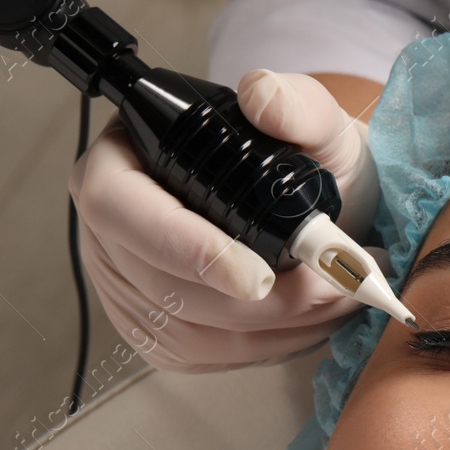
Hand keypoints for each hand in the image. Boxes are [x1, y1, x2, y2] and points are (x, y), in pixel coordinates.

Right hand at [68, 70, 384, 371]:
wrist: (326, 205)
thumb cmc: (307, 159)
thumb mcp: (316, 122)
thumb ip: (297, 104)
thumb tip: (262, 93)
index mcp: (122, 162)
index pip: (121, 210)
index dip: (184, 249)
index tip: (259, 277)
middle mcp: (111, 230)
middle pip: (162, 285)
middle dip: (255, 303)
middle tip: (330, 290)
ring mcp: (129, 287)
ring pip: (188, 331)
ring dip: (273, 329)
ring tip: (338, 303)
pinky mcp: (159, 332)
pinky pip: (203, 356)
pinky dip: (265, 348)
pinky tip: (309, 325)